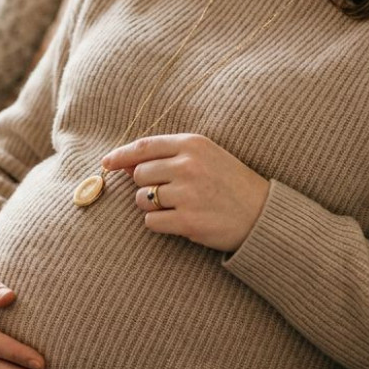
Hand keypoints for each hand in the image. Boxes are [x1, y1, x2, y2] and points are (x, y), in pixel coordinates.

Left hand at [100, 133, 271, 252]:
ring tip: (178, 206)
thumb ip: (167, 156)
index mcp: (193, 144)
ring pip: (141, 199)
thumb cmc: (230, 183)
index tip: (106, 163)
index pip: (144, 146)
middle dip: (145, 185)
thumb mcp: (204, 157)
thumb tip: (123, 163)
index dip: (121, 155)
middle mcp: (189, 165)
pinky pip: (151, 222)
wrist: (262, 215)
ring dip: (152, 205)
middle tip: (169, 193)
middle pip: (139, 174)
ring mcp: (188, 194)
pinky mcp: (188, 221)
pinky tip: (180, 220)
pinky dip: (159, 223)